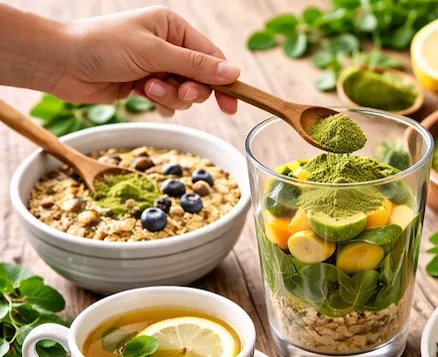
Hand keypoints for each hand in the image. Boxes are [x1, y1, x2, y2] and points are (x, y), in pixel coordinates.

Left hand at [31, 6, 238, 115]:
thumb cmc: (102, 46)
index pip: (211, 56)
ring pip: (184, 93)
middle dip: (189, 90)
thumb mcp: (154, 53)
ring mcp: (156, 66)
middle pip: (201, 78)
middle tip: (176, 91)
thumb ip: (195, 65)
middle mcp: (167, 45)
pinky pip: (168, 101)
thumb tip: (233, 72)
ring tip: (146, 88)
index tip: (230, 104)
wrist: (60, 62)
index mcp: (172, 27)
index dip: (223, 81)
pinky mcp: (145, 85)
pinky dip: (160, 104)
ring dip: (169, 97)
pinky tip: (142, 96)